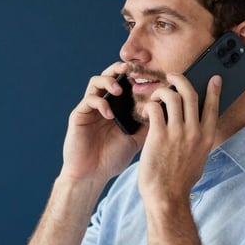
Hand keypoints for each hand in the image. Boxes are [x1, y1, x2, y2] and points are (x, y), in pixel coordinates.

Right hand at [60, 62, 146, 184]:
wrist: (92, 176)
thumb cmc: (112, 159)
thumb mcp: (136, 139)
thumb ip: (147, 123)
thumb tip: (165, 107)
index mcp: (117, 108)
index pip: (126, 84)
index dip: (136, 76)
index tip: (150, 75)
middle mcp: (103, 104)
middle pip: (109, 76)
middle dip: (120, 69)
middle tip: (131, 70)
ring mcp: (90, 109)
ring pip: (96, 82)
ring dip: (108, 81)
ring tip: (118, 90)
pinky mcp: (79, 115)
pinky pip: (89, 100)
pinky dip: (101, 103)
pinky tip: (110, 115)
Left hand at [137, 74, 221, 203]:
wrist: (166, 197)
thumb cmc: (179, 181)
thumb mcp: (198, 159)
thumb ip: (198, 141)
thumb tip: (196, 128)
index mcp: (207, 137)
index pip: (213, 106)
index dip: (213, 90)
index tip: (214, 78)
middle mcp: (194, 132)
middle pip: (190, 94)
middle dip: (180, 80)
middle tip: (172, 77)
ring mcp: (177, 133)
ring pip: (171, 97)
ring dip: (161, 91)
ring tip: (155, 97)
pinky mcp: (159, 136)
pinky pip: (154, 109)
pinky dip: (148, 106)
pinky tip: (145, 112)